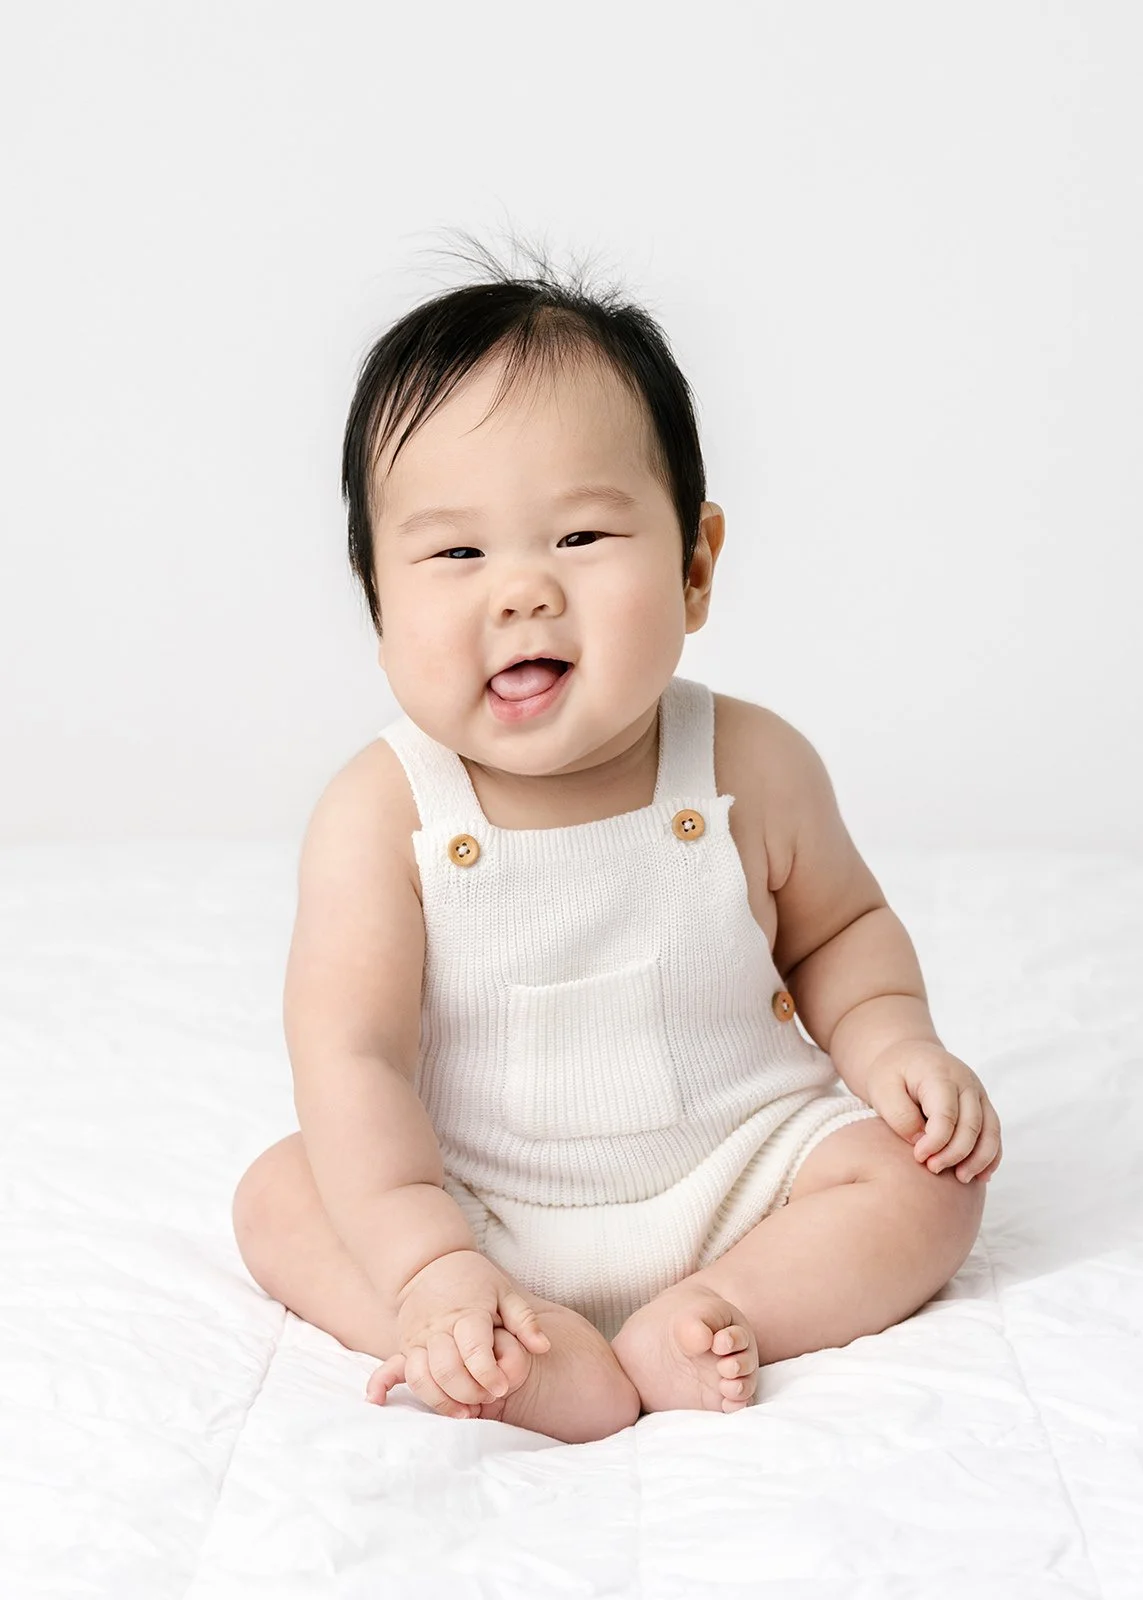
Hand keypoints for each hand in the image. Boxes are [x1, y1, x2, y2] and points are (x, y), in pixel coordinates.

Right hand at [364, 1249, 551, 1417]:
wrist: (431, 1263)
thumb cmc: (474, 1281)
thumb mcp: (504, 1292)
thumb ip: (524, 1320)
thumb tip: (543, 1346)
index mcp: (467, 1313)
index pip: (474, 1351)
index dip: (488, 1374)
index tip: (502, 1387)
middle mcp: (438, 1327)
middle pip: (447, 1369)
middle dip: (469, 1393)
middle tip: (487, 1399)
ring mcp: (417, 1338)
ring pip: (421, 1376)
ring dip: (441, 1401)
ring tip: (465, 1413)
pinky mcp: (404, 1346)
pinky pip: (393, 1369)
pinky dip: (383, 1385)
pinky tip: (379, 1401)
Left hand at [864, 1041, 1002, 1183]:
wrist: (909, 1055)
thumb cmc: (893, 1073)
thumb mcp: (882, 1087)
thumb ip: (900, 1114)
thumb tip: (920, 1140)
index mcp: (940, 1074)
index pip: (946, 1114)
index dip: (935, 1141)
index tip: (918, 1157)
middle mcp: (966, 1082)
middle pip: (971, 1125)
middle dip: (955, 1154)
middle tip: (933, 1169)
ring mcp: (978, 1094)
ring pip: (990, 1131)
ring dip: (979, 1159)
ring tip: (961, 1179)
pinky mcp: (982, 1106)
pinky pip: (994, 1134)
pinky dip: (991, 1156)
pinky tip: (980, 1176)